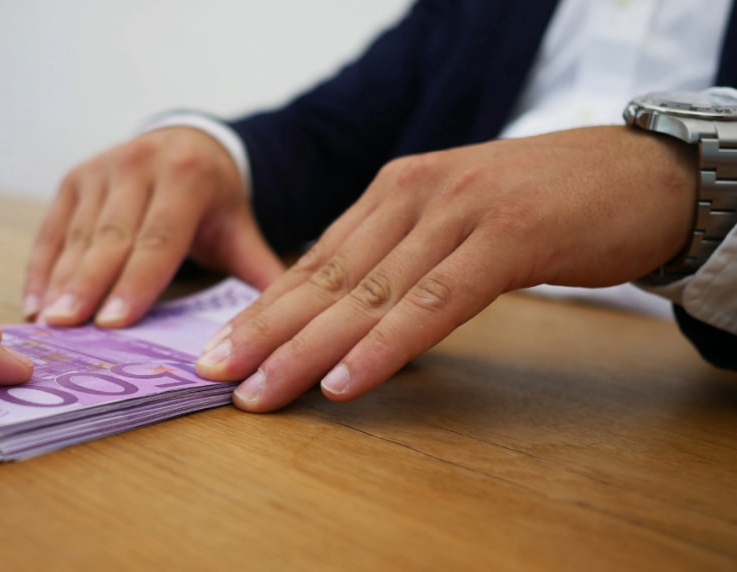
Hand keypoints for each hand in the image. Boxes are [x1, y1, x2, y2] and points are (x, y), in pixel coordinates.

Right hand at [24, 127, 284, 327]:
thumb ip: (259, 273)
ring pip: (78, 235)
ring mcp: (100, 168)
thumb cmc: (212, 199)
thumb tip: (289, 329)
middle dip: (88, 286)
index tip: (114, 322)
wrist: (186, 143)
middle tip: (69, 330)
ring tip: (49, 326)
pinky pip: (53, 230)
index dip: (136, 282)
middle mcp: (139, 163)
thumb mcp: (239, 228)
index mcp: (187, 175)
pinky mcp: (73, 178)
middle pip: (111, 237)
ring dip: (60, 283)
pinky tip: (34, 306)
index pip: (159, 238)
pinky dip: (41, 268)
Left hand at [194, 126, 696, 410]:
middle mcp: (415, 193)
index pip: (316, 260)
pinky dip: (385, 347)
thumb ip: (401, 254)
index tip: (220, 350)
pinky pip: (434, 303)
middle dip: (265, 332)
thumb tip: (344, 309)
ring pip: (368, 294)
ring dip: (307, 351)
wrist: (639, 173)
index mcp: (397, 189)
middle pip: (326, 278)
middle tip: (213, 376)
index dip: (265, 310)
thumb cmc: (543, 204)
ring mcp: (460, 212)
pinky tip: (346, 383)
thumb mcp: (455, 220)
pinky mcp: (508, 238)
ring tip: (260, 393)